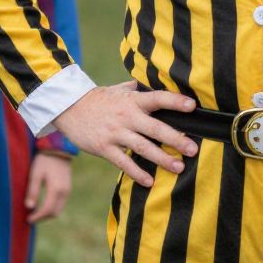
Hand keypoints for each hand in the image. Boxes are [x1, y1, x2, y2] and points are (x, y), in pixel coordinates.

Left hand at [25, 153, 72, 223]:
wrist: (58, 149)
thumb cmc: (44, 160)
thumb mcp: (35, 174)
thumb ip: (33, 191)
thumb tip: (29, 207)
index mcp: (56, 189)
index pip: (47, 210)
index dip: (37, 217)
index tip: (28, 219)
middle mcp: (64, 192)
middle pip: (54, 212)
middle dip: (42, 218)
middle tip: (31, 217)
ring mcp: (68, 190)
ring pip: (58, 209)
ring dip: (47, 213)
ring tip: (35, 212)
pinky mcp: (68, 187)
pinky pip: (61, 203)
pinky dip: (52, 207)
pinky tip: (43, 205)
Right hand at [55, 82, 197, 187]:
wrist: (69, 108)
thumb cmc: (100, 99)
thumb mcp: (119, 90)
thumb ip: (138, 89)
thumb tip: (156, 81)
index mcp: (132, 101)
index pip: (157, 98)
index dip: (175, 101)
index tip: (193, 106)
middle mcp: (126, 116)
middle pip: (155, 128)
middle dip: (175, 139)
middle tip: (193, 149)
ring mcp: (115, 133)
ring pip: (142, 147)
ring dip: (162, 159)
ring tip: (179, 167)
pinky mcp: (104, 148)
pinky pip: (123, 162)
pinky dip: (136, 173)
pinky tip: (150, 181)